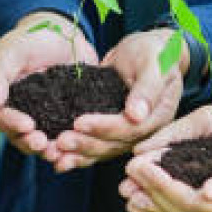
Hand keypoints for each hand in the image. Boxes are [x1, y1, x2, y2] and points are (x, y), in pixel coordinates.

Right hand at [0, 11, 93, 162]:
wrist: (66, 37)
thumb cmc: (32, 39)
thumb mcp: (12, 52)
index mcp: (2, 101)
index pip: (2, 118)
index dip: (13, 124)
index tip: (27, 126)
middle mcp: (21, 115)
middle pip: (21, 137)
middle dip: (31, 143)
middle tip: (43, 144)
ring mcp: (44, 120)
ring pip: (43, 142)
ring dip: (49, 150)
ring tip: (59, 153)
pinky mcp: (66, 121)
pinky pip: (66, 137)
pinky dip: (70, 146)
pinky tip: (79, 148)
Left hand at [51, 28, 187, 172]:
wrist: (145, 51)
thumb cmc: (152, 52)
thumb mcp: (153, 62)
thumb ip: (147, 88)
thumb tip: (136, 115)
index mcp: (158, 116)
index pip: (130, 129)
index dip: (105, 128)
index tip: (79, 123)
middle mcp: (143, 130)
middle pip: (114, 145)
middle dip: (85, 144)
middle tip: (60, 141)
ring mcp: (127, 133)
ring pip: (102, 150)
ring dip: (77, 154)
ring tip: (53, 155)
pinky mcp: (112, 131)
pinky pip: (95, 145)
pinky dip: (76, 154)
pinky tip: (58, 160)